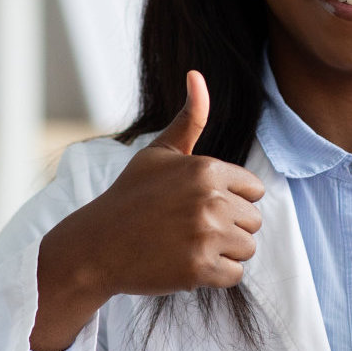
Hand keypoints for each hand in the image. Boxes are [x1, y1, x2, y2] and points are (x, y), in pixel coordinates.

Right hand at [31, 70, 264, 350]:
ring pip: (247, 248)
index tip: (199, 206)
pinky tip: (186, 264)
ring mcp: (205, 236)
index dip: (230, 200)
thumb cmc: (130, 197)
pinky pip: (234, 275)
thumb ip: (189, 119)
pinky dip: (214, 275)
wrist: (97, 246)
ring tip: (187, 245)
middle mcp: (210, 200)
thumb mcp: (159, 153)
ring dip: (222, 252)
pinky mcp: (199, 269)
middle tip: (189, 228)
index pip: (254, 191)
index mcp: (206, 169)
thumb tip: (197, 75)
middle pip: (254, 221)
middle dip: (228, 227)